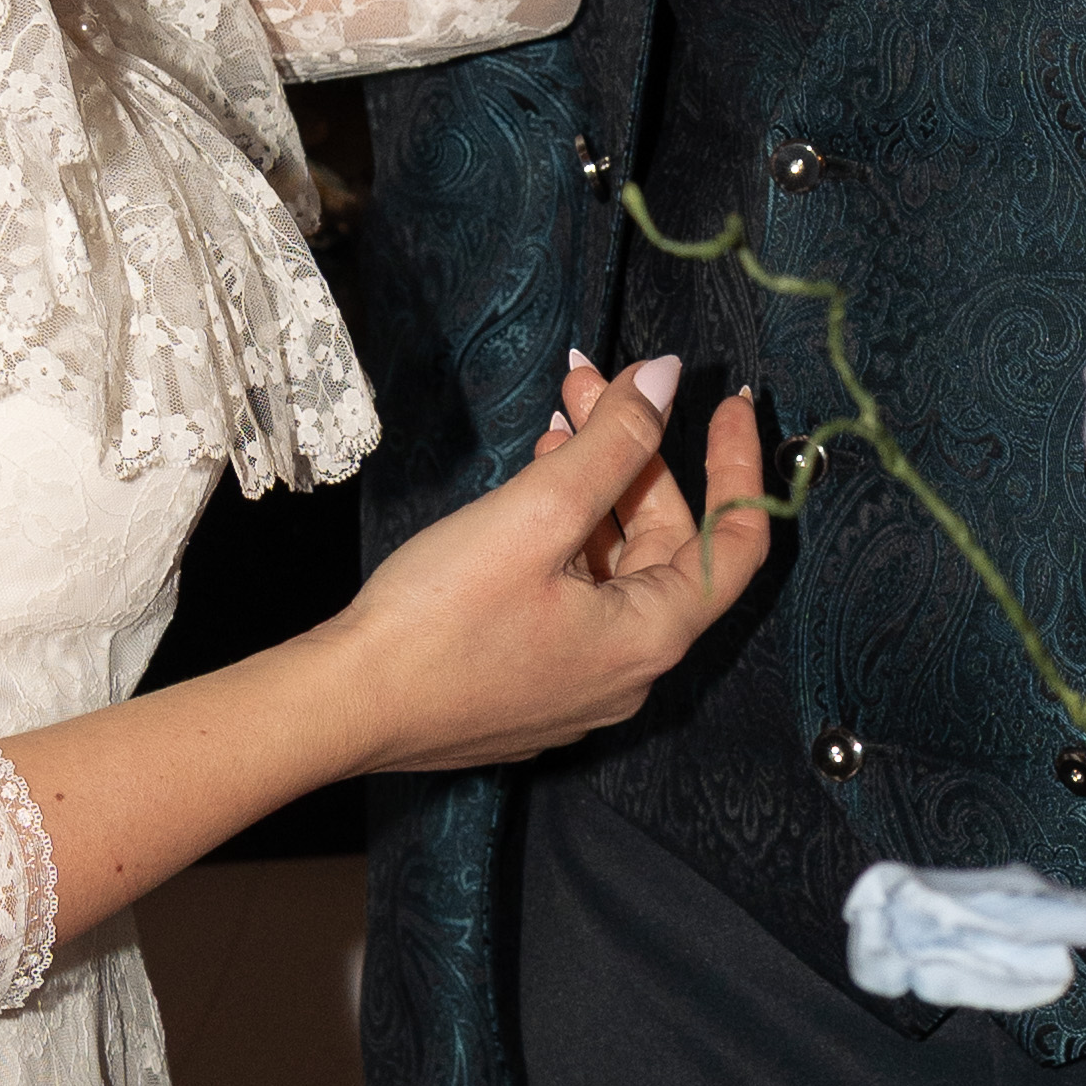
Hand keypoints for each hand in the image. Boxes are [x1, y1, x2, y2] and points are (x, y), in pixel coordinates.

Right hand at [328, 353, 766, 776]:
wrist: (344, 704)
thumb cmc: (439, 618)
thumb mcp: (537, 513)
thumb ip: (614, 443)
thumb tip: (669, 381)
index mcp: (650, 637)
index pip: (736, 542)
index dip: (740, 465)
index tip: (730, 400)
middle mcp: (628, 672)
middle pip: (664, 545)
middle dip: (633, 455)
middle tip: (586, 386)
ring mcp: (578, 684)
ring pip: (613, 568)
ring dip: (592, 490)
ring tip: (552, 427)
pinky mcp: (532, 684)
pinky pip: (575, 598)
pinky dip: (564, 538)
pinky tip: (526, 490)